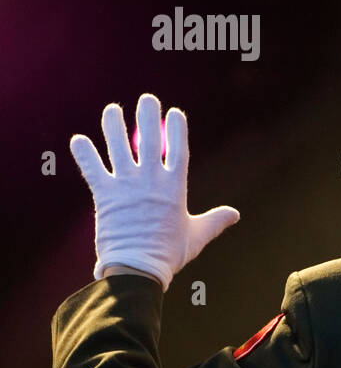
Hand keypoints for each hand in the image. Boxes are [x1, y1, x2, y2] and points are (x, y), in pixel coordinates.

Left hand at [70, 94, 239, 291]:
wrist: (138, 268)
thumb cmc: (169, 253)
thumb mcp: (198, 235)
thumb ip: (216, 220)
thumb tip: (235, 214)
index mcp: (174, 187)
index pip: (178, 150)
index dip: (177, 130)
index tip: (175, 112)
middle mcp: (150, 180)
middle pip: (149, 141)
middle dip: (148, 118)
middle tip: (146, 99)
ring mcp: (126, 186)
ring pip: (118, 149)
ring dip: (113, 127)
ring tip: (112, 109)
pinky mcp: (105, 196)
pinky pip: (92, 170)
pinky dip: (84, 154)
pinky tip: (77, 140)